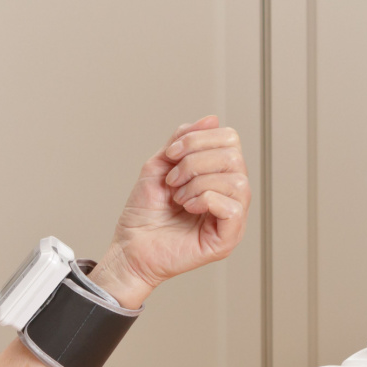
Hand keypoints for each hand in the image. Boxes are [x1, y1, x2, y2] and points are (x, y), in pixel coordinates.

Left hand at [90, 116, 250, 308]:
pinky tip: (188, 208)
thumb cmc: (143, 213)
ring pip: (237, 180)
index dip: (200, 139)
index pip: (230, 139)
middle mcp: (230, 194)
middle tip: (173, 180)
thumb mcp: (160, 164)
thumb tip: (213, 119)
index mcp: (218, 174)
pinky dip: (205, 200)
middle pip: (234, 156)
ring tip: (179, 197)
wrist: (130, 247)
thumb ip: (184, 140)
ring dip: (198, 183)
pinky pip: (233, 207)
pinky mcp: (227, 239)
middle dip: (195, 162)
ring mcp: (232, 218)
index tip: (172, 154)